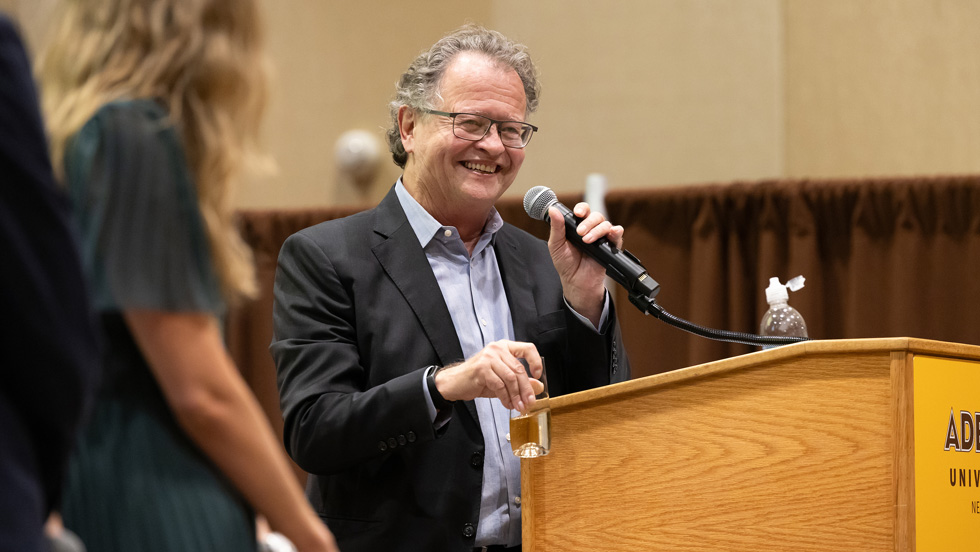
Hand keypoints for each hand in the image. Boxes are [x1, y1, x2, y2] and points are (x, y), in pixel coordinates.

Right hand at [434, 340, 543, 410]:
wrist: (455, 383)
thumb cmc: (479, 379)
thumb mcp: (503, 379)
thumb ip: (520, 381)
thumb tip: (539, 387)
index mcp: (505, 347)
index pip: (528, 349)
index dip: (536, 362)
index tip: (538, 376)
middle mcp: (497, 349)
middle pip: (519, 369)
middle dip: (526, 389)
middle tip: (529, 402)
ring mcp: (488, 357)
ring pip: (510, 378)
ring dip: (516, 395)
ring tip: (518, 406)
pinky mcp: (481, 369)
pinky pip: (499, 386)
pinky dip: (505, 397)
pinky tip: (507, 404)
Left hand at [547, 202, 623, 325]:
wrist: (575, 281)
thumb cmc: (565, 263)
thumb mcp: (556, 244)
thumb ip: (556, 227)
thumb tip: (552, 210)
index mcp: (578, 226)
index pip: (583, 211)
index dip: (582, 208)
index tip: (577, 213)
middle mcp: (591, 229)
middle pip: (596, 216)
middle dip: (588, 222)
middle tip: (580, 233)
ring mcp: (602, 238)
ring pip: (606, 224)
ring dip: (597, 230)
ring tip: (587, 241)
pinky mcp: (610, 247)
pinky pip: (617, 235)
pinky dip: (616, 232)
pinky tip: (611, 233)